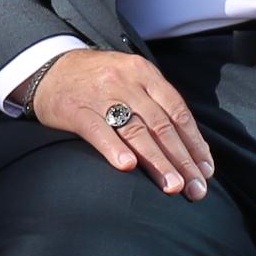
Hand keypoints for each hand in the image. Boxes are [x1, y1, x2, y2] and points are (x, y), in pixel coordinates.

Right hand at [28, 49, 211, 198]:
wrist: (49, 67)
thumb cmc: (97, 80)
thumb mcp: (130, 78)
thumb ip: (155, 103)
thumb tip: (189, 145)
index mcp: (144, 73)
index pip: (178, 111)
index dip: (195, 143)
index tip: (206, 171)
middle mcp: (126, 82)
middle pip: (161, 125)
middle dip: (182, 160)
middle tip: (196, 188)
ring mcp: (101, 95)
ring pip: (135, 131)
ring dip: (157, 161)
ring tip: (172, 186)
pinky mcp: (76, 109)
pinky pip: (98, 131)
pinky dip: (114, 149)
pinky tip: (127, 167)